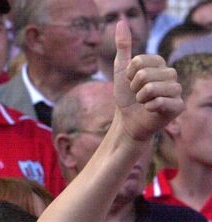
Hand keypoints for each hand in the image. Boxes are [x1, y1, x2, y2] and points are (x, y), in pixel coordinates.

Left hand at [114, 20, 183, 141]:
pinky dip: (150, 107)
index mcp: (160, 64)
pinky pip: (162, 102)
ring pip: (153, 88)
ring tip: (143, 102)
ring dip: (141, 98)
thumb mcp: (121, 69)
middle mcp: (171, 74)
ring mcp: (176, 90)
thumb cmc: (125, 97)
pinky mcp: (178, 106)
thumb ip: (123, 46)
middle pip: (145, 74)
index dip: (129, 74)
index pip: (140, 61)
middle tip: (137, 95)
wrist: (127, 121)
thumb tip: (120, 21)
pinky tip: (150, 110)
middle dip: (134, 88)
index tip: (130, 83)